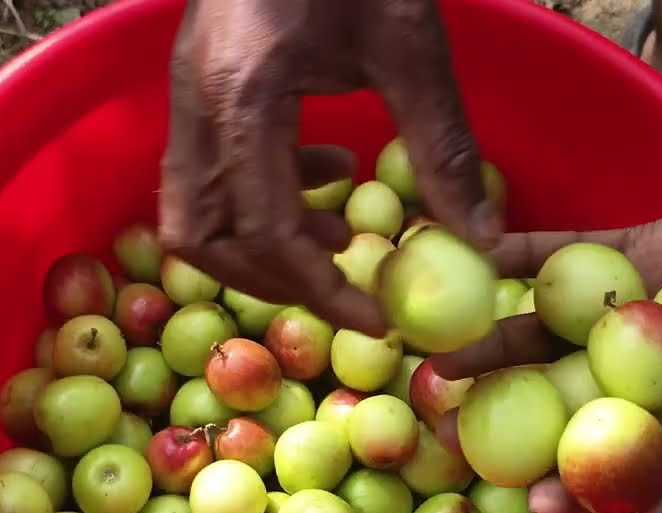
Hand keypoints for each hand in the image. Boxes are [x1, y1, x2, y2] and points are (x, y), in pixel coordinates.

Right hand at [158, 0, 500, 335]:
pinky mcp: (197, 84)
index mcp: (243, 95)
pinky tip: (323, 168)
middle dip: (272, 280)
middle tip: (345, 286)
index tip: (375, 320)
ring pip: (190, 211)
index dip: (319, 293)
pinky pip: (205, 172)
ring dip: (258, 244)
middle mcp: (195, 103)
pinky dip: (258, 197)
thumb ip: (440, 144)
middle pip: (201, 237)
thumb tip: (476, 240)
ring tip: (333, 234)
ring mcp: (185, 93)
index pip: (265, 231)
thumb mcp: (409, 43)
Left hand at [431, 173, 661, 512]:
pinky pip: (569, 256)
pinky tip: (473, 255)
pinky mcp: (636, 253)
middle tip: (439, 425)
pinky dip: (522, 255)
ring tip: (437, 351)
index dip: (567, 482)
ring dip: (493, 337)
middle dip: (500, 413)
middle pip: (558, 397)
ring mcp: (632, 314)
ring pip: (551, 330)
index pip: (609, 463)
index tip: (524, 499)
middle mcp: (641, 374)